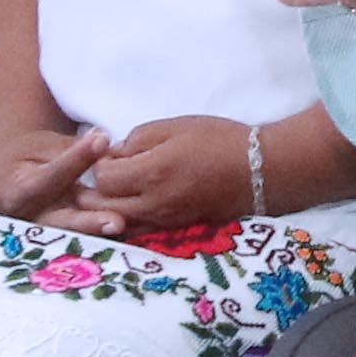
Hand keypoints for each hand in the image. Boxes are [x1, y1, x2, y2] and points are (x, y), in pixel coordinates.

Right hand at [0, 123, 115, 235]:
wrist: (10, 178)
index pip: (50, 175)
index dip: (76, 159)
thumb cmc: (29, 157)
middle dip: (89, 222)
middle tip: (116, 221)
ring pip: (78, 236)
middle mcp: (33, 218)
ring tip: (123, 227)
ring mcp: (50, 233)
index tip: (101, 141)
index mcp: (19, 190)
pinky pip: (88, 241)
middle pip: (63, 221)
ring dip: (102, 234)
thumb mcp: (42, 146)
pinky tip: (135, 229)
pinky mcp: (66, 241)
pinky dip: (109, 238)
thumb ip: (71, 147)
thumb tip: (100, 138)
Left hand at [81, 114, 254, 237]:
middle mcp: (154, 203)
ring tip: (112, 191)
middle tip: (103, 174)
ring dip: (108, 209)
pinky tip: (132, 205)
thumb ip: (138, 139)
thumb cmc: (219, 140)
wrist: (260, 170)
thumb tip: (115, 153)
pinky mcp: (175, 230)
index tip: (109, 152)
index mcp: (152, 173)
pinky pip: (139, 230)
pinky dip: (127, 220)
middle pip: (103, 206)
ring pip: (118, 223)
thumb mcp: (175, 126)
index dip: (99, 163)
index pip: (103, 178)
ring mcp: (165, 221)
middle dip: (95, 191)